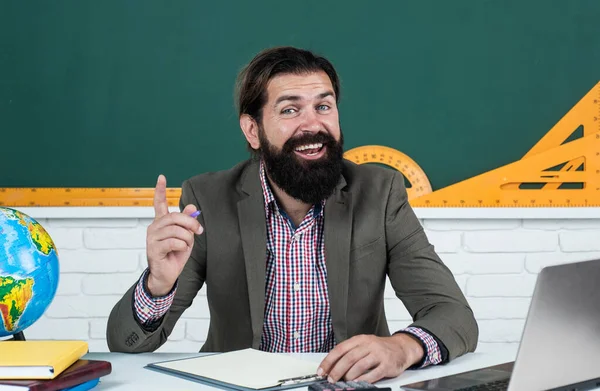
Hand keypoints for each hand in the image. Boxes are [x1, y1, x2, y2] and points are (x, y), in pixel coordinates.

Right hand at [146, 174, 203, 295]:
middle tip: (198, 231)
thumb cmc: (174, 254)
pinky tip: (179, 251)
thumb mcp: (185, 236)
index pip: (159, 203)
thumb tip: (192, 207)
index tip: (161, 177)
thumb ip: (188, 221)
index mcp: (161, 222)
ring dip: (187, 239)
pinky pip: (175, 242)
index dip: (160, 190)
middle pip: (175, 217)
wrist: (166, 275)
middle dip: (190, 224)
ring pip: (177, 231)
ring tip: (185, 246)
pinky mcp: (154, 249)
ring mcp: (152, 238)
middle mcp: (154, 227)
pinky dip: (182, 247)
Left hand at [317, 334, 423, 383]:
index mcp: (360, 339)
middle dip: (337, 370)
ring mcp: (379, 354)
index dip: (329, 361)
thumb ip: (349, 353)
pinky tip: (357, 383)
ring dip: (349, 375)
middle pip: (349, 357)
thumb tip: (332, 367)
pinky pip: (373, 373)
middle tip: (331, 379)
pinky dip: (363, 379)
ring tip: (344, 381)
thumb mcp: (363, 345)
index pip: (340, 349)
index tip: (322, 371)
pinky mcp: (387, 365)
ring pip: (360, 365)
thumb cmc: (379, 348)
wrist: (401, 348)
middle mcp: (369, 345)